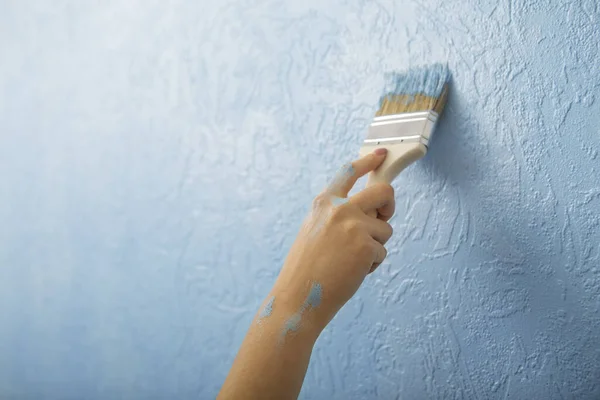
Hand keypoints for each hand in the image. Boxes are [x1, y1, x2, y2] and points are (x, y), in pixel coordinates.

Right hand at [272, 149, 394, 334]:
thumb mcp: (314, 228)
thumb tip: (370, 212)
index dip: (367, 162)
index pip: (349, 172)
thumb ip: (337, 214)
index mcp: (324, 202)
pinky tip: (352, 272)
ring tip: (351, 260)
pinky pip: (382, 251)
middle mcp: (340, 208)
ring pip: (384, 229)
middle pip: (383, 192)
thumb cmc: (306, 267)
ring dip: (375, 245)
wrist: (300, 296)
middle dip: (389, 205)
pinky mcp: (367, 246)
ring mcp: (355, 226)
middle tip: (383, 218)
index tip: (380, 155)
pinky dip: (372, 264)